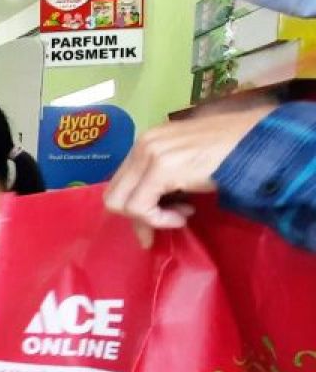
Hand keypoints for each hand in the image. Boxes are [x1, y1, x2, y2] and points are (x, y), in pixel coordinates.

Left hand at [105, 101, 276, 246]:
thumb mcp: (185, 168)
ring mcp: (150, 154)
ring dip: (151, 219)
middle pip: (114, 196)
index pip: (119, 183)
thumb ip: (160, 188)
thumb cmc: (228, 155)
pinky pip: (140, 208)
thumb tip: (142, 230)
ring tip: (182, 214)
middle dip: (138, 218)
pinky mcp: (161, 168)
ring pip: (122, 204)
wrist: (257, 142)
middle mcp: (142, 144)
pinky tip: (184, 216)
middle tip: (170, 222)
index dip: (134, 208)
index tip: (158, 222)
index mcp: (145, 141)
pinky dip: (160, 219)